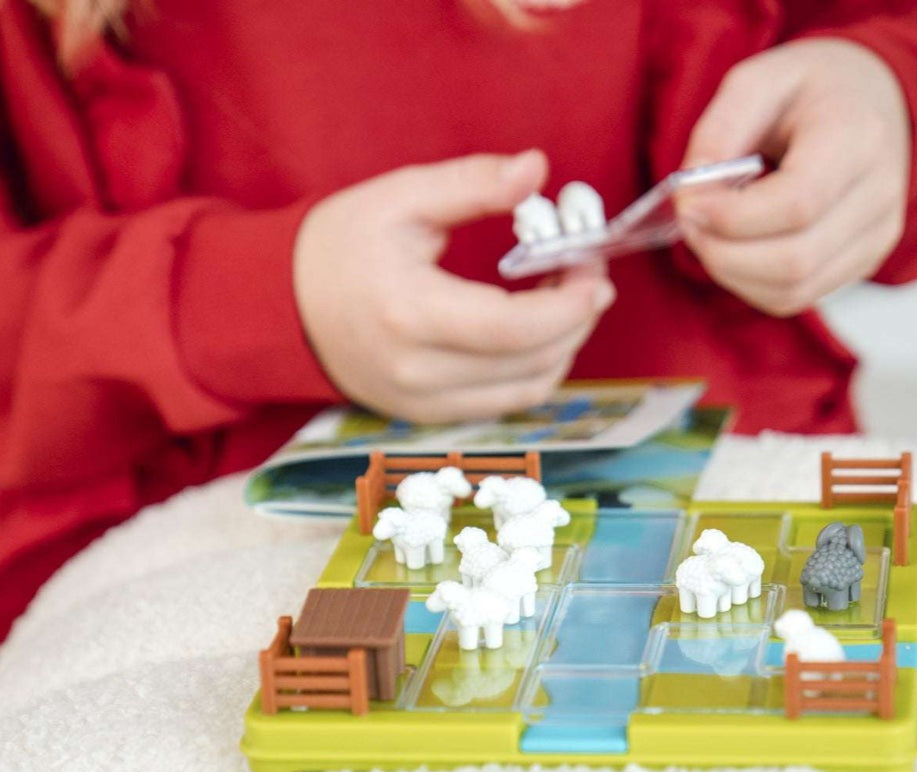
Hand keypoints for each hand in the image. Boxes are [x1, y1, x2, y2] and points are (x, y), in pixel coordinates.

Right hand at [292, 150, 614, 422]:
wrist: (283, 308)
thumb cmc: (339, 247)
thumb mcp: (399, 198)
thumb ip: (471, 183)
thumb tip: (537, 169)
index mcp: (410, 315)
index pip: (513, 329)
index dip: (569, 306)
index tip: (591, 268)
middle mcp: (418, 374)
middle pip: (530, 363)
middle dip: (577, 320)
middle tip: (587, 275)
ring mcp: (423, 404)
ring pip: (526, 391)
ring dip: (563, 347)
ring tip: (565, 300)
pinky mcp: (428, 416)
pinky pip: (503, 403)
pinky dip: (534, 370)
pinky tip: (536, 332)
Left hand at [675, 38, 910, 316]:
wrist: (871, 102)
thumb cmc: (811, 92)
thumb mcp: (760, 79)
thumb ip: (720, 129)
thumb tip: (691, 192)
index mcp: (858, 138)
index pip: (797, 204)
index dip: (732, 218)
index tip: (689, 204)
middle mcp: (879, 194)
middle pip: (793, 260)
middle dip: (722, 252)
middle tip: (689, 223)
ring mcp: (876, 236)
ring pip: (791, 290)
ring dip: (731, 273)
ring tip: (708, 236)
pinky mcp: (861, 263)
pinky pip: (794, 297)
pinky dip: (749, 284)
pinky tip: (734, 251)